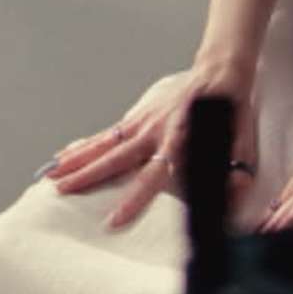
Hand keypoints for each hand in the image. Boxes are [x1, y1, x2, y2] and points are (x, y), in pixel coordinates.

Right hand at [46, 64, 260, 237]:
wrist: (219, 74)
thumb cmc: (231, 113)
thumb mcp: (241, 146)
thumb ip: (234, 173)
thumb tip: (232, 196)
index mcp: (179, 140)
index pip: (153, 176)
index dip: (133, 198)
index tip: (113, 219)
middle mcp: (154, 131)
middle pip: (116, 158)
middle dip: (88, 177)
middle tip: (62, 193)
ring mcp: (142, 122)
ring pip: (104, 144)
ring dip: (77, 160)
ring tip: (51, 175)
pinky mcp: (136, 116)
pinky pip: (106, 134)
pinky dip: (84, 144)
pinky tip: (64, 155)